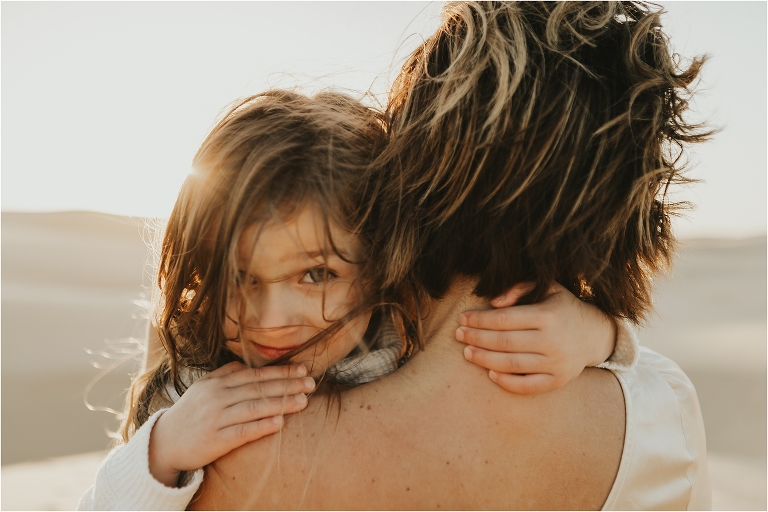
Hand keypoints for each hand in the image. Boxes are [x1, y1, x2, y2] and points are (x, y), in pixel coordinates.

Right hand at [148, 361, 314, 486]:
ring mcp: (216, 419)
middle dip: (288, 385)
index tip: (303, 369)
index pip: (255, 375)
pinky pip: (242, 432)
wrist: (163, 443)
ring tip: (304, 401)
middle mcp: (217, 397)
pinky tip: (280, 423)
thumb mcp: (204, 387)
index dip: (281, 372)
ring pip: (254, 408)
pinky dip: (262, 426)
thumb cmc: (190, 413)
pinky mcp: (215, 440)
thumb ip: (226, 374)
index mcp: (218, 383)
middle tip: (312, 383)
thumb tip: (248, 364)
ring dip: (281, 404)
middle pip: (259, 388)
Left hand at [455, 282, 615, 394]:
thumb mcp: (546, 288)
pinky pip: (528, 386)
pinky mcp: (558, 380)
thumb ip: (519, 288)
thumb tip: (494, 303)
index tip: (463, 318)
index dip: (479, 320)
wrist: (595, 334)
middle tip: (458, 335)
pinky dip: (507, 382)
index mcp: (547, 315)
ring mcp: (556, 363)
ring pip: (512, 365)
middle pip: (504, 342)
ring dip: (484, 359)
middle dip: (476, 338)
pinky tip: (490, 373)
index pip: (503, 319)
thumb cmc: (561, 307)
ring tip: (467, 352)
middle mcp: (552, 341)